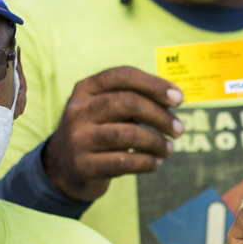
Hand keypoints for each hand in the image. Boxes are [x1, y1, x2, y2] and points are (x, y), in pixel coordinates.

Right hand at [41, 66, 184, 201]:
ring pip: (128, 134)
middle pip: (128, 102)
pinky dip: (146, 162)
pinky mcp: (83, 166)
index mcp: (86, 88)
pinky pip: (124, 162)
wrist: (63, 167)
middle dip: (160, 116)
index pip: (123, 75)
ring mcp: (78, 138)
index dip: (154, 84)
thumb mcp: (106, 109)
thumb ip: (134, 100)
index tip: (179, 99)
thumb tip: (174, 98)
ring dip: (156, 142)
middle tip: (179, 130)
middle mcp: (78, 110)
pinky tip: (155, 163)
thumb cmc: (97, 132)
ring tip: (168, 149)